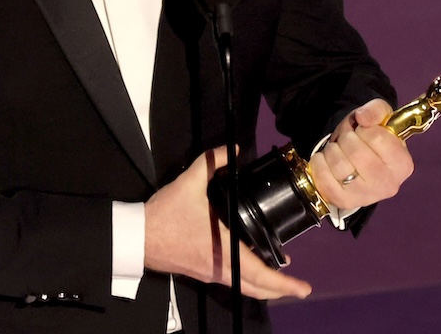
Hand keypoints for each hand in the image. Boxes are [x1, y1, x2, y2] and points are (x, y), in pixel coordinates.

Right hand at [143, 146, 310, 299]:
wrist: (137, 237)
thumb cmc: (165, 215)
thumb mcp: (189, 183)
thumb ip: (211, 162)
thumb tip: (233, 150)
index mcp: (224, 250)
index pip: (260, 273)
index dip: (284, 283)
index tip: (303, 287)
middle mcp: (220, 268)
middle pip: (257, 289)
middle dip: (281, 290)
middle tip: (299, 288)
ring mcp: (209, 273)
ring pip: (244, 288)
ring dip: (264, 286)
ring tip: (280, 277)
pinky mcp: (200, 272)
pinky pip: (232, 281)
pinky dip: (248, 280)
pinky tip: (250, 267)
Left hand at [310, 98, 413, 209]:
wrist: (356, 163)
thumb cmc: (370, 140)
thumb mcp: (379, 118)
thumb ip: (376, 110)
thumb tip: (363, 118)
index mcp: (403, 164)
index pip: (378, 137)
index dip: (365, 129)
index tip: (364, 132)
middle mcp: (389, 185)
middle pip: (356, 151)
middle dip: (347, 138)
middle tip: (348, 141)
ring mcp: (367, 196)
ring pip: (338, 164)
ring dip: (332, 150)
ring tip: (338, 150)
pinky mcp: (345, 201)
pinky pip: (324, 179)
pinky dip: (319, 164)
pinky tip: (325, 160)